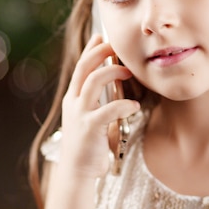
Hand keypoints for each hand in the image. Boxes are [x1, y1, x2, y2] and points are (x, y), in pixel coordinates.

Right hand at [58, 35, 139, 179]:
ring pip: (93, 82)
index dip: (90, 48)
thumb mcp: (87, 117)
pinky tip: (134, 106)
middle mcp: (73, 102)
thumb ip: (95, 101)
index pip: (80, 66)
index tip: (101, 35)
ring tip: (128, 72)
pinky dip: (123, 105)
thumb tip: (110, 82)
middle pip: (84, 67)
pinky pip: (107, 110)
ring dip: (112, 72)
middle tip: (116, 45)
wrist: (77, 172)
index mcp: (73, 98)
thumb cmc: (88, 144)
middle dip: (100, 51)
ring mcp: (79, 114)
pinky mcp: (88, 129)